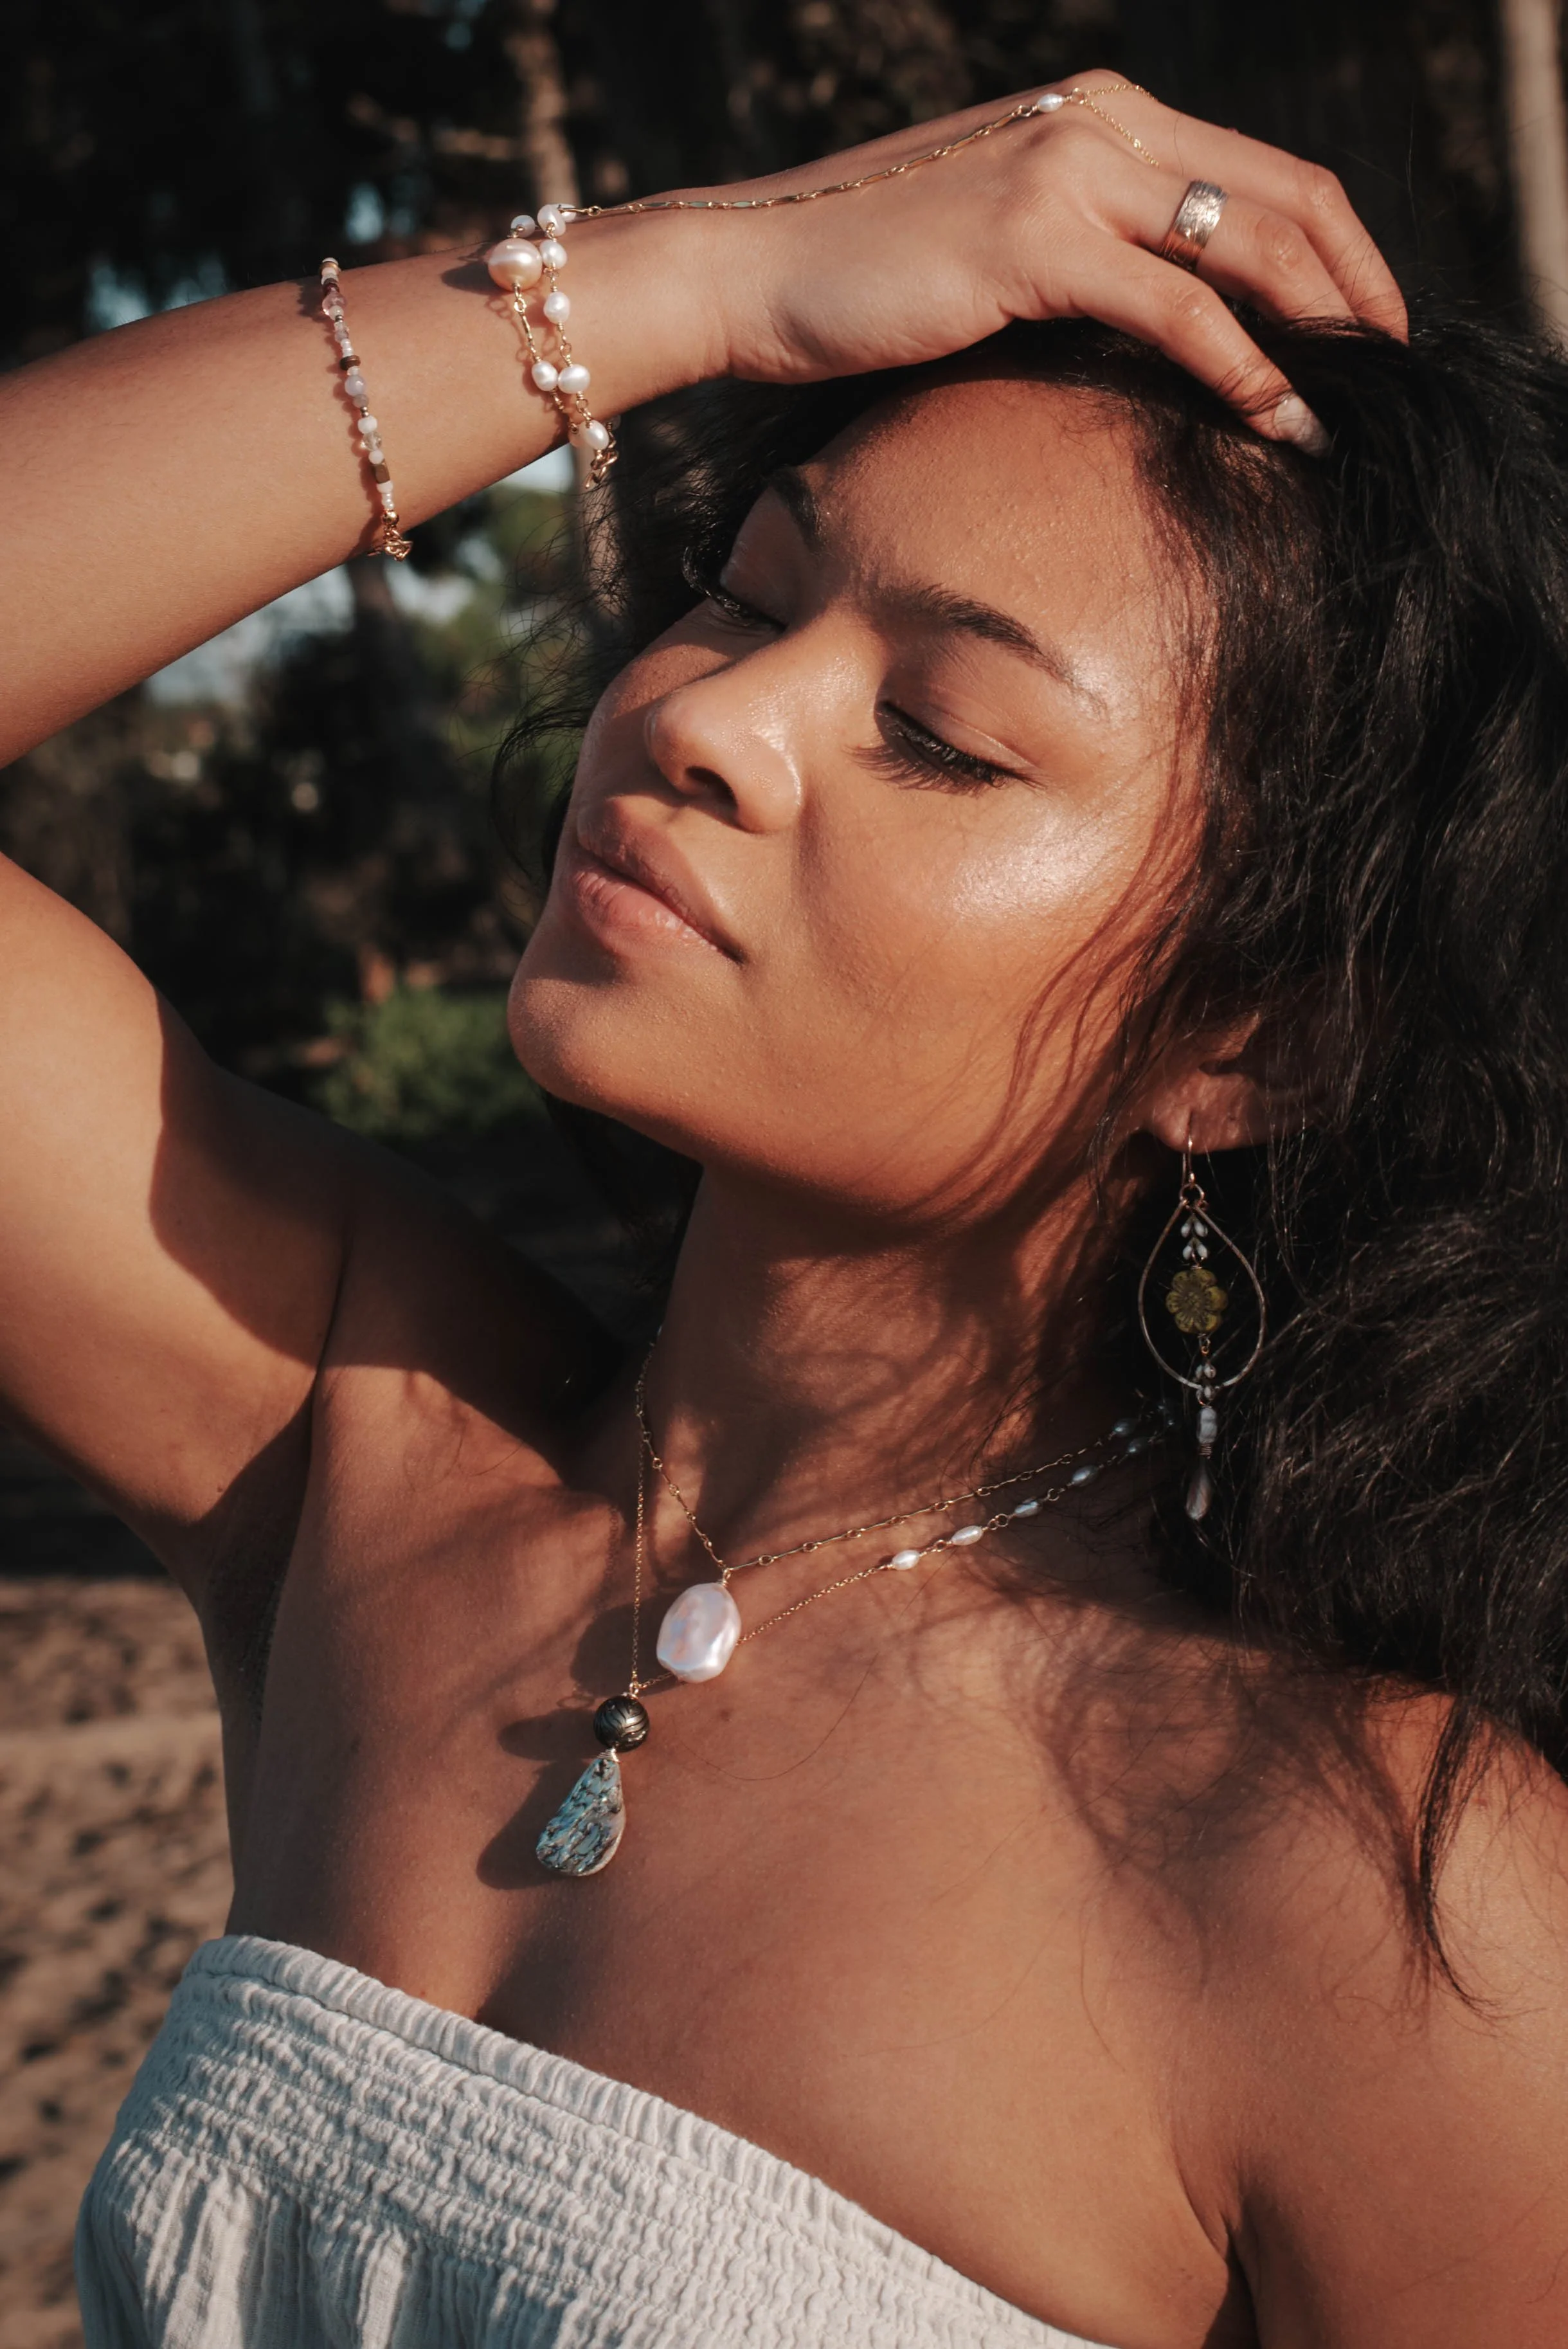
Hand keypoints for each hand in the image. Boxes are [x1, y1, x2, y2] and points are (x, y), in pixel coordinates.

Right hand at [694, 72, 1405, 448]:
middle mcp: (1097, 121)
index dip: (1334, 246)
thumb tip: (1152, 327)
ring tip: (1353, 401)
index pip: (1260, 169)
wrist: (747, 274)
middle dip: (1356, 285)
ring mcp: (1068, 169)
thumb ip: (1080, 256)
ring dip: (1321, 329)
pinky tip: (1282, 418)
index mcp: (1096, 115)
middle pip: (1285, 194)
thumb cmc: (858, 282)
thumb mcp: (993, 249)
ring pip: (1251, 244)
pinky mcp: (1037, 238)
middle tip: (1391, 365)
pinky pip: (1181, 305)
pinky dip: (1247, 366)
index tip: (1363, 323)